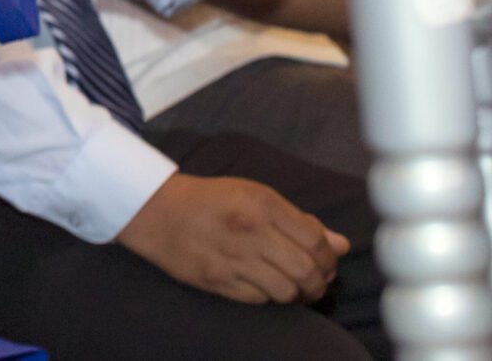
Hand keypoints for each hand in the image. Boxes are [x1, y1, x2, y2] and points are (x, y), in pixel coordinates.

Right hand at [118, 172, 344, 303]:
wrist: (153, 209)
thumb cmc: (210, 200)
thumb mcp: (254, 196)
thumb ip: (298, 220)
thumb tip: (341, 245)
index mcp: (262, 203)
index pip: (316, 240)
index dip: (329, 257)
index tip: (326, 263)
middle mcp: (249, 230)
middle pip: (306, 270)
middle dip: (318, 282)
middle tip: (315, 282)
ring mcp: (231, 257)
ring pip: (286, 291)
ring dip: (296, 294)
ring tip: (293, 288)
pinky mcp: (215, 279)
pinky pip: (259, 299)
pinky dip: (268, 297)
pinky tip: (265, 287)